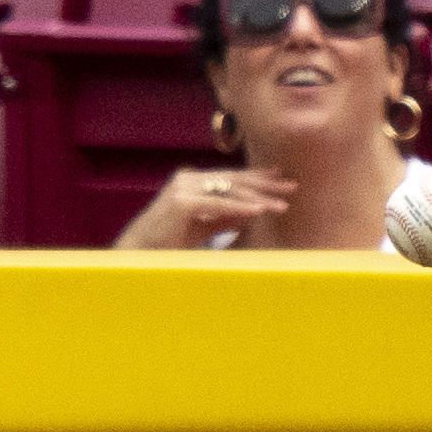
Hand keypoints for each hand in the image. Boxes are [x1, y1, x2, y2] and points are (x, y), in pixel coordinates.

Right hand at [115, 164, 296, 247]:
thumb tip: (253, 211)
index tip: (281, 180)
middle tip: (292, 187)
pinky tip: (259, 210)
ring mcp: (183, 188)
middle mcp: (188, 178)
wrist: (139, 253)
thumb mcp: (203, 226)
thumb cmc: (168, 242)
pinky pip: (218, 204)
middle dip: (266, 184)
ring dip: (258, 197)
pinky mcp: (181, 202)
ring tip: (281, 204)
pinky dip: (240, 207)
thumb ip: (225, 217)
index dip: (258, 178)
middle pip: (235, 180)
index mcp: (193, 181)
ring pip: (229, 190)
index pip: (231, 178)